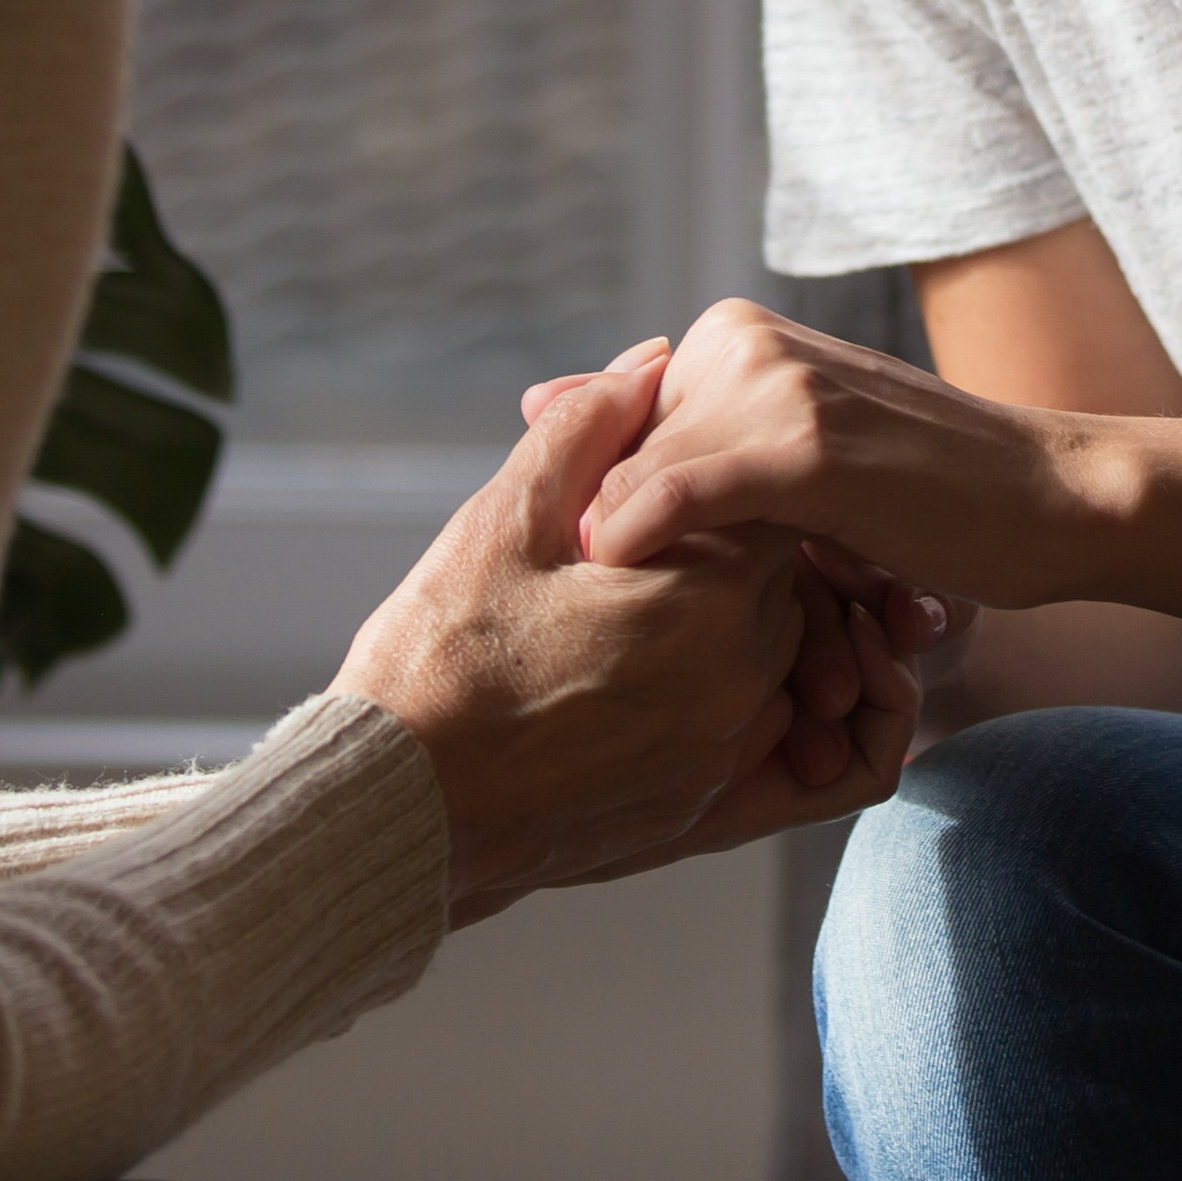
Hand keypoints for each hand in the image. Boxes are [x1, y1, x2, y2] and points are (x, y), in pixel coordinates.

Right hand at [333, 345, 909, 923]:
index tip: (664, 479)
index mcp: (709, 602)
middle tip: (646, 541)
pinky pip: (774, 747)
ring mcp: (727, 758)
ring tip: (643, 610)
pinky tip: (673, 683)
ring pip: (783, 662)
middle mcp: (743, 685)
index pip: (775, 503)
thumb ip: (591, 432)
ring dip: (739, 626)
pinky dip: (748, 706)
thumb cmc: (439, 662)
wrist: (393, 809)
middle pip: (788, 583)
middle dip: (731, 549)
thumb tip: (653, 365)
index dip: (721, 477)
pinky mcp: (702, 816)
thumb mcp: (504, 522)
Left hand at [575, 299, 1088, 607]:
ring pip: (638, 477)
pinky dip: (639, 532)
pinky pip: (681, 490)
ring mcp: (776, 387)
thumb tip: (533, 398)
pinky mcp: (807, 445)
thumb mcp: (784, 453)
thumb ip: (666, 426)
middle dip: (611, 548)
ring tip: (651, 633)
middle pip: (618, 458)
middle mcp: (743, 343)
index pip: (612, 430)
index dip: (597, 513)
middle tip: (608, 624)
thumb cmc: (918, 495)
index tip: (590, 587)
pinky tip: (616, 571)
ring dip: (634, 568)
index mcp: (730, 337)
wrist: (1048, 501)